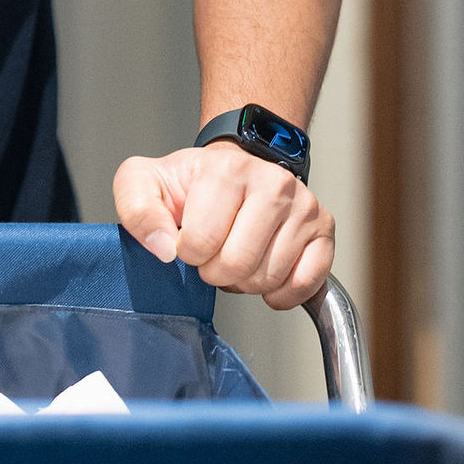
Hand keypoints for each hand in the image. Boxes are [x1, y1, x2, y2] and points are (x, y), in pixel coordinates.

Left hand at [111, 138, 333, 308]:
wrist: (235, 170)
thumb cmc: (191, 183)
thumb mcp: (144, 182)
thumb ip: (138, 210)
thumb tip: (163, 248)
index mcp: (227, 171)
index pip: (200, 244)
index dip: (187, 253)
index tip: (188, 240)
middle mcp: (273, 184)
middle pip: (238, 265)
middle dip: (216, 272)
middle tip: (213, 254)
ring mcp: (304, 207)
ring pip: (269, 278)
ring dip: (245, 282)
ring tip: (237, 255)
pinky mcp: (324, 230)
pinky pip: (305, 284)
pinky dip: (280, 293)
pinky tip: (265, 273)